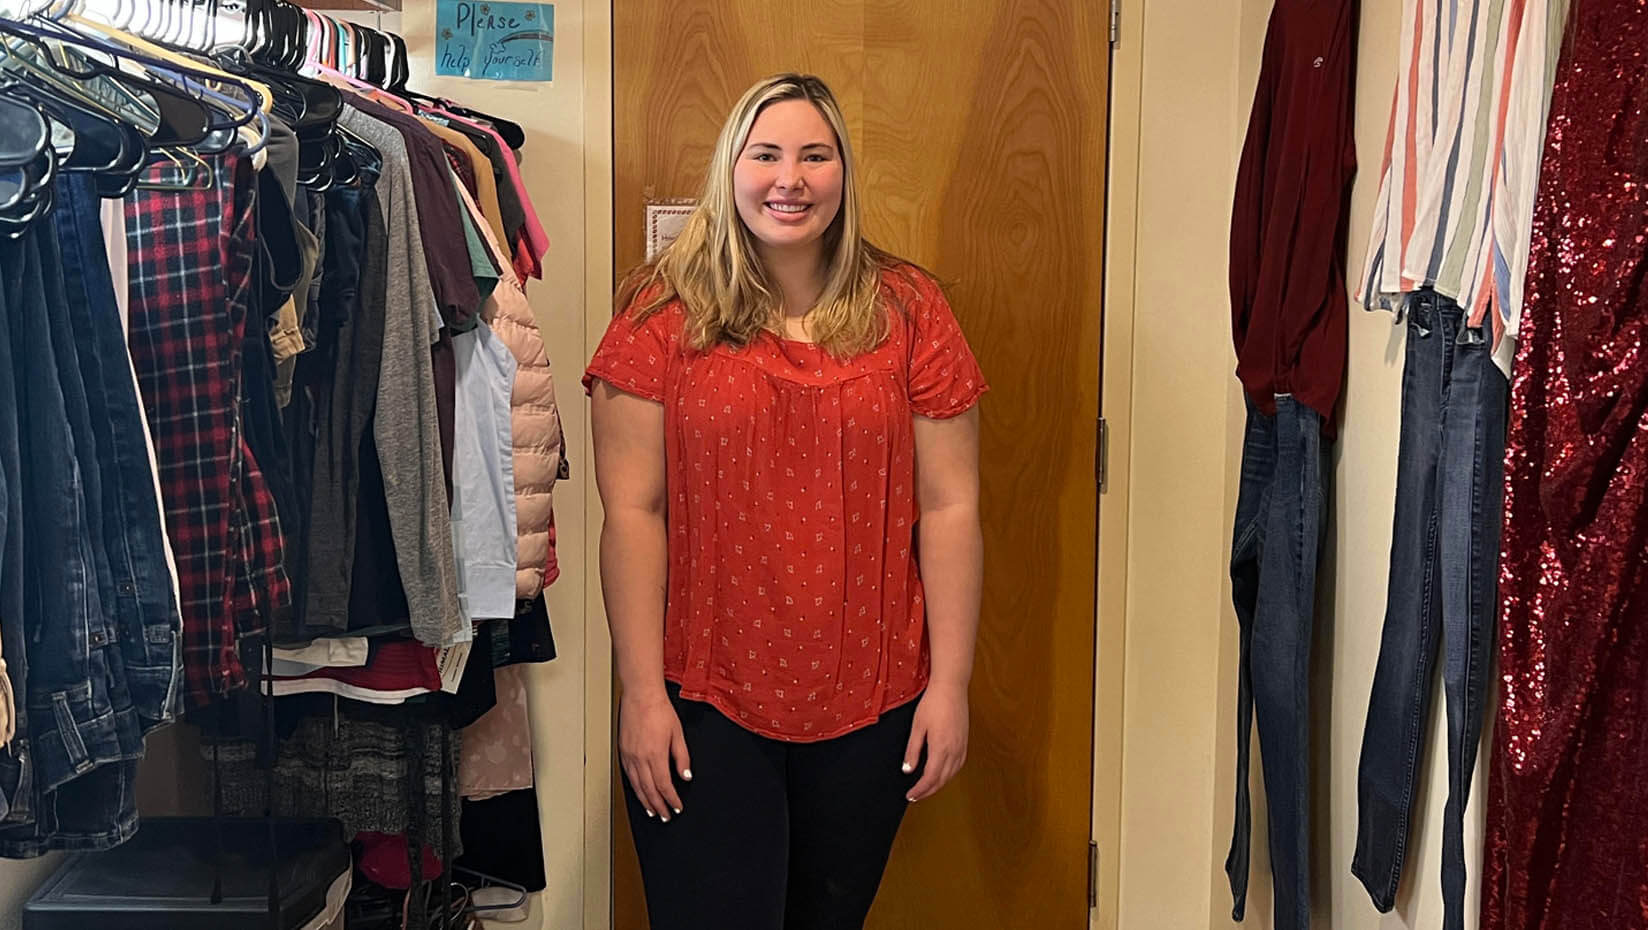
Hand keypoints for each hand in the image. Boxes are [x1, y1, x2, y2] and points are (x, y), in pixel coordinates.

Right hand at [619, 689, 691, 822]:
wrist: (641, 695)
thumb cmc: (659, 710)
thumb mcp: (678, 734)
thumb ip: (682, 758)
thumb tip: (685, 776)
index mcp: (656, 755)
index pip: (664, 786)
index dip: (671, 800)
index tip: (677, 807)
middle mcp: (640, 758)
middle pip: (649, 790)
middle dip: (658, 806)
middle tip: (664, 816)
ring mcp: (629, 755)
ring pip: (637, 786)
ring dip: (645, 801)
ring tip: (652, 811)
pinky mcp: (623, 751)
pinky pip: (628, 775)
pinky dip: (635, 788)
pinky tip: (639, 792)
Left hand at [903, 683, 968, 801]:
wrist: (952, 687)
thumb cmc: (933, 704)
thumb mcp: (917, 727)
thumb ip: (913, 750)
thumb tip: (908, 770)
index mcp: (941, 748)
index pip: (930, 778)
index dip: (920, 790)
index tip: (910, 795)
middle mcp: (954, 751)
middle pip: (942, 779)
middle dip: (928, 791)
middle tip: (915, 796)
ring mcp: (962, 746)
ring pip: (951, 774)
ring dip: (939, 784)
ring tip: (926, 788)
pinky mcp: (965, 741)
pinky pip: (958, 765)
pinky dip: (949, 774)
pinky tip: (942, 773)